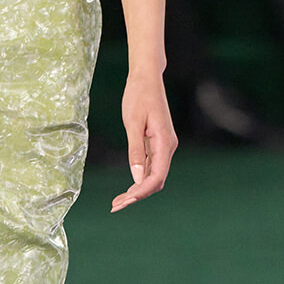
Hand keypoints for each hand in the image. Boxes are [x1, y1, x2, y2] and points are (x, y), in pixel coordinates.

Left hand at [111, 71, 176, 212]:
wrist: (146, 78)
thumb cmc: (138, 96)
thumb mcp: (133, 122)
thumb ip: (135, 150)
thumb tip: (136, 177)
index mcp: (164, 142)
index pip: (157, 175)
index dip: (142, 191)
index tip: (126, 200)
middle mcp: (167, 146)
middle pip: (156, 180)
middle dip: (137, 195)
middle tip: (116, 206)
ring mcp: (163, 146)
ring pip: (153, 176)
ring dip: (137, 190)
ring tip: (118, 201)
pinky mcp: (157, 143)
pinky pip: (151, 167)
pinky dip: (139, 179)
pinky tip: (127, 187)